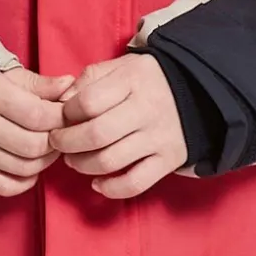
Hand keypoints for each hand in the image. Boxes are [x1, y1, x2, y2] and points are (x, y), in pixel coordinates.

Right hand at [0, 66, 76, 196]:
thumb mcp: (8, 77)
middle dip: (56, 142)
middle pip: (33, 145)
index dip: (61, 118)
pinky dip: (26, 181)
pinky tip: (31, 167)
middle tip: (61, 134)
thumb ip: (41, 85)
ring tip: (48, 148)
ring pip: (24, 168)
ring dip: (45, 161)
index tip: (69, 116)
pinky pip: (5, 187)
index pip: (38, 115)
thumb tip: (70, 88)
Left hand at [49, 53, 185, 198]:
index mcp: (132, 80)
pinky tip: (97, 183)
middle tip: (57, 142)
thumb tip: (61, 102)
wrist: (198, 90)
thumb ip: (90, 78)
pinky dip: (111, 189)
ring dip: (82, 165)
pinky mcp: (168, 161)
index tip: (62, 115)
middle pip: (95, 134)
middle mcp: (146, 109)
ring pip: (110, 161)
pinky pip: (135, 183)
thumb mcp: (122, 66)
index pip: (88, 101)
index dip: (66, 112)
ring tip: (73, 160)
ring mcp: (158, 137)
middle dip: (66, 142)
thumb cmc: (148, 80)